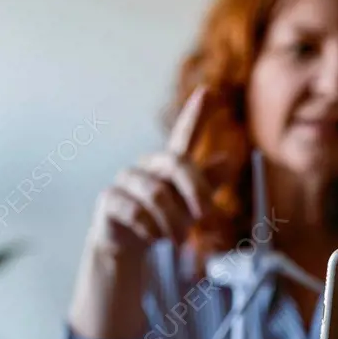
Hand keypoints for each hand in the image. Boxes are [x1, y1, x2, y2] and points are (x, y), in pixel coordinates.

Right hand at [89, 86, 227, 257]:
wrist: (129, 247)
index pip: (185, 134)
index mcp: (170, 164)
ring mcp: (127, 180)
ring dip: (173, 222)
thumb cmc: (163, 221)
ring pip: (157, 194)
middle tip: (206, 217)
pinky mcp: (110, 199)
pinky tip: (153, 239)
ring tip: (177, 240)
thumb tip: (227, 160)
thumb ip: (206, 183)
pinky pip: (136, 212)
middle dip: (196, 191)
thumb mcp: (190, 206)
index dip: (196, 115)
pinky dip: (150, 230)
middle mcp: (148, 166)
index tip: (207, 92)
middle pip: (177, 163)